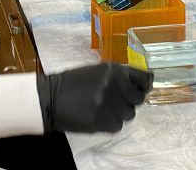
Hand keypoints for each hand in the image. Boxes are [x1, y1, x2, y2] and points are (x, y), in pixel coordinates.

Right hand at [36, 63, 152, 133]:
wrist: (50, 97)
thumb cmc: (71, 82)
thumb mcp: (96, 71)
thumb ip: (116, 76)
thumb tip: (136, 83)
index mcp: (113, 70)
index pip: (143, 77)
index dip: (145, 83)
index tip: (145, 86)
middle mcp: (115, 86)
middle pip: (138, 98)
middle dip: (131, 100)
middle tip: (119, 100)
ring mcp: (110, 105)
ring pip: (129, 114)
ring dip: (120, 112)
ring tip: (105, 109)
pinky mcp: (103, 121)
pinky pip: (117, 125)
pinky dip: (110, 123)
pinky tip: (98, 117)